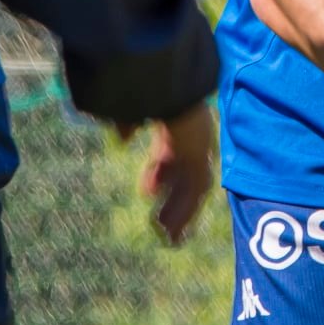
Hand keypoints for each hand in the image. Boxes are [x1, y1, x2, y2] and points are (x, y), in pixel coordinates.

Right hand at [138, 101, 215, 244]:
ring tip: (168, 235)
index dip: (157, 174)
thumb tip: (122, 139)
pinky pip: (197, 192)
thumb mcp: (130, 109)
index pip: (169, 154)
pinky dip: (187, 212)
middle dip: (173, 198)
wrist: (165, 89)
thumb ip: (126, 123)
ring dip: (181, 211)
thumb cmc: (145, 92)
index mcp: (176, 124)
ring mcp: (199, 148)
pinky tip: (176, 231)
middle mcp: (191, 138)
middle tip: (162, 221)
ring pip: (193, 187)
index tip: (147, 192)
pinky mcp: (200, 159)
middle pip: (184, 174)